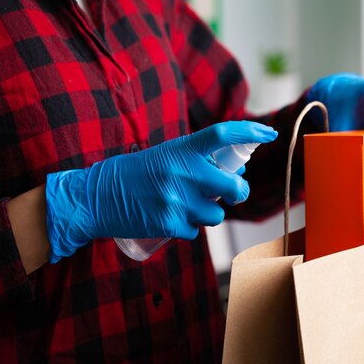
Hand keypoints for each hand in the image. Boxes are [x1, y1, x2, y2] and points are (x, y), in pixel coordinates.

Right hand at [45, 121, 276, 262]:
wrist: (94, 197)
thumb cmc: (135, 174)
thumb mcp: (166, 156)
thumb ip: (197, 161)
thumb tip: (235, 174)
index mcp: (181, 149)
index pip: (223, 134)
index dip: (250, 131)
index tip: (269, 133)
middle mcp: (183, 172)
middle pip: (234, 187)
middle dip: (239, 193)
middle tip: (233, 194)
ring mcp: (177, 200)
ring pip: (217, 215)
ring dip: (209, 214)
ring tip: (186, 207)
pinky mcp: (169, 225)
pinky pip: (196, 232)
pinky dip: (188, 229)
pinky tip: (169, 219)